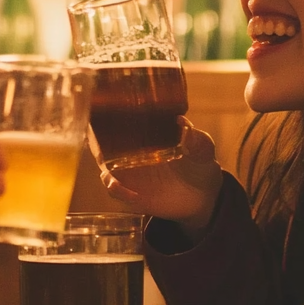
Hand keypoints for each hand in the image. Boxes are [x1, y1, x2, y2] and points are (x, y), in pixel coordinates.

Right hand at [98, 118, 223, 238]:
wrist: (206, 197)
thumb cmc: (200, 165)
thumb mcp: (203, 147)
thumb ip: (195, 136)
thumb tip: (182, 122)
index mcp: (148, 138)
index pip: (124, 123)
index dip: (111, 115)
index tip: (105, 107)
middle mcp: (134, 154)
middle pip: (105, 142)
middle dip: (97, 137)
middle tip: (97, 133)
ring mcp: (132, 175)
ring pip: (105, 166)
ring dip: (103, 163)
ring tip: (111, 161)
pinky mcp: (133, 194)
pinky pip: (115, 191)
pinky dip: (116, 188)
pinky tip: (129, 191)